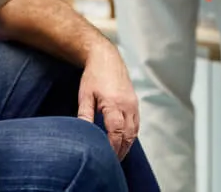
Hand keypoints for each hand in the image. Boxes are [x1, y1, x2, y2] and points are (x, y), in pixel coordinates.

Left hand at [77, 44, 139, 159]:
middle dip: (121, 150)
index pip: (116, 132)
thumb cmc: (93, 75)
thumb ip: (84, 115)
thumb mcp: (85, 94)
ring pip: (134, 131)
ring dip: (127, 145)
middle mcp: (127, 105)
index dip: (113, 147)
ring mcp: (133, 104)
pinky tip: (124, 141)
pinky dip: (131, 135)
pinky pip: (136, 124)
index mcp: (114, 103)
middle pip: (128, 135)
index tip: (107, 158)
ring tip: (118, 156)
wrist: (106, 57)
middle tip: (112, 163)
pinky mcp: (135, 103)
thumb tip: (83, 133)